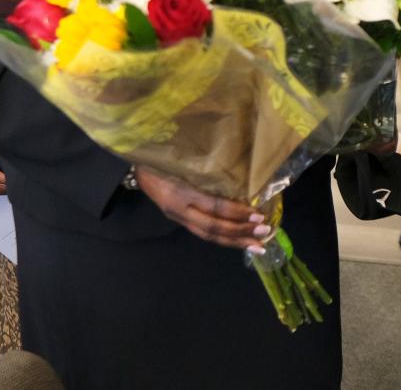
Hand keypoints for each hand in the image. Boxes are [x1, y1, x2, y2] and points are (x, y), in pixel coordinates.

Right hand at [136, 167, 269, 251]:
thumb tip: (240, 166)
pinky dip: (223, 238)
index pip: (212, 206)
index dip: (235, 211)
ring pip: (208, 236)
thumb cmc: (162, 155)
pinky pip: (203, 233)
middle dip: (240, 231)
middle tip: (265, 230)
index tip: (257, 212)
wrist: (135, 166)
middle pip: (212, 227)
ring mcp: (178, 217)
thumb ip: (205, 164)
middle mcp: (179, 209)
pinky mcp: (178, 220)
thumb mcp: (180, 156)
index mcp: (180, 192)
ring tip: (257, 243)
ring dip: (234, 240)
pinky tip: (238, 239)